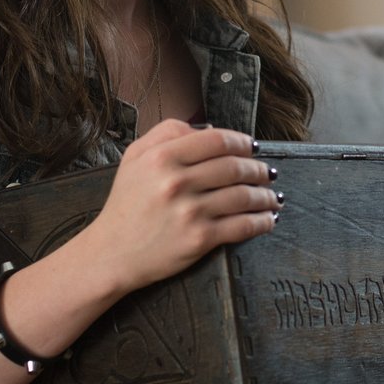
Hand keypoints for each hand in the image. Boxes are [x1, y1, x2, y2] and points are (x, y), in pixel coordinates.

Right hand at [79, 120, 279, 295]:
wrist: (111, 254)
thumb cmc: (125, 205)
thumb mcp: (134, 157)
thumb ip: (167, 133)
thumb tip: (207, 128)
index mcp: (162, 158)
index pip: (217, 140)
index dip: (243, 142)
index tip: (253, 148)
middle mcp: (176, 182)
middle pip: (235, 167)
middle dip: (259, 169)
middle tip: (268, 172)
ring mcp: (189, 212)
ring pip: (243, 196)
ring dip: (265, 195)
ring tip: (273, 196)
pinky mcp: (199, 239)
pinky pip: (242, 226)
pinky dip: (262, 221)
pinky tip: (268, 218)